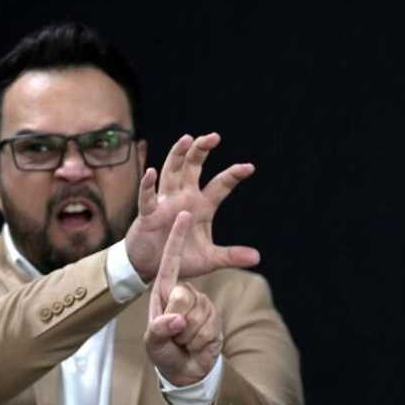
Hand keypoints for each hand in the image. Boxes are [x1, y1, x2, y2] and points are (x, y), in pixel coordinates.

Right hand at [125, 133, 259, 282]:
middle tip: (214, 136)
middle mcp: (184, 198)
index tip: (249, 167)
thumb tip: (256, 258)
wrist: (151, 267)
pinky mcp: (148, 214)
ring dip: (178, 156)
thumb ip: (231, 256)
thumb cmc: (180, 257)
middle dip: (202, 151)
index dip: (233, 175)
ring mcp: (165, 203)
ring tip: (187, 139)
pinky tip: (152, 172)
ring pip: (171, 173)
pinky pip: (147, 197)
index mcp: (202, 206)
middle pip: (193, 168)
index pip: (220, 185)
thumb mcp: (210, 259)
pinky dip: (148, 185)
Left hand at [144, 212, 223, 386]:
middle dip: (179, 321)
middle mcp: (182, 294)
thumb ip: (160, 330)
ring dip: (190, 334)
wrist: (188, 370)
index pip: (170, 262)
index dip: (177, 239)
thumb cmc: (164, 353)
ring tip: (184, 341)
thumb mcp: (154, 343)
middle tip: (174, 336)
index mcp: (164, 292)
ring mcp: (199, 304)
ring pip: (198, 312)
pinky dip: (201, 339)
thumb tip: (177, 317)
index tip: (184, 214)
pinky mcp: (213, 315)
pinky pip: (209, 324)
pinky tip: (197, 344)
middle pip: (184, 295)